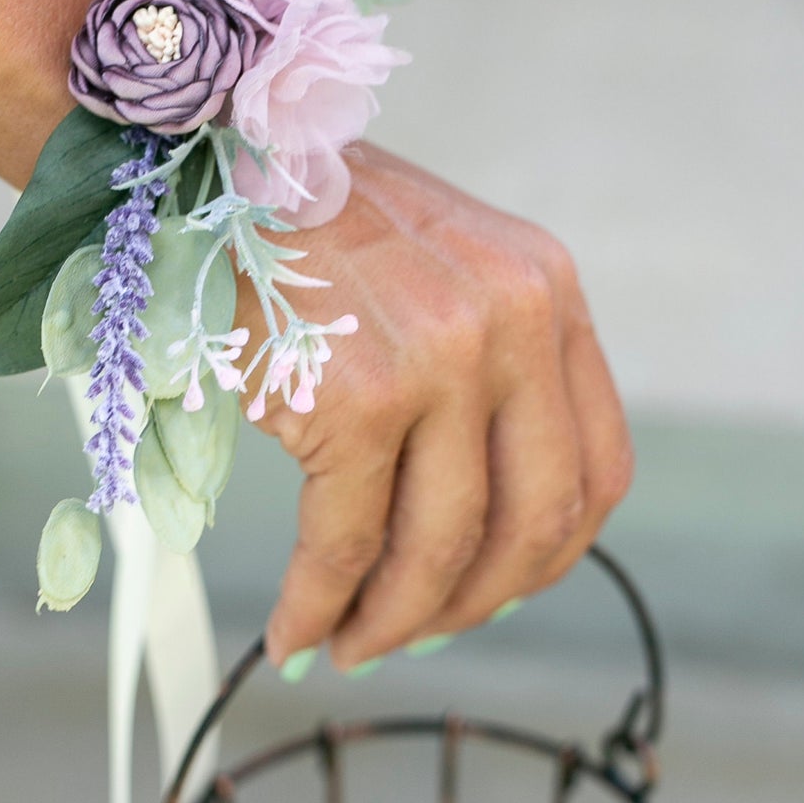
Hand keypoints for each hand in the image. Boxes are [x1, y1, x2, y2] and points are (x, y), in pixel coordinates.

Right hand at [246, 145, 633, 669]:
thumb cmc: (306, 223)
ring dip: (393, 623)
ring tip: (350, 644)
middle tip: (415, 635)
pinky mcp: (355, 397)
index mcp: (547, 294)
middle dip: (475, 605)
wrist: (204, 159)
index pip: (599, 468)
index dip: (551, 556)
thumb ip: (482, 369)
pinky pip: (344, 543)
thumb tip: (475, 529)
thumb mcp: (438, 268)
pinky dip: (317, 606)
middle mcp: (512, 324)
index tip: (496, 592)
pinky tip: (294, 630)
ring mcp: (439, 362)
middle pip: (534, 522)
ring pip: (439, 547)